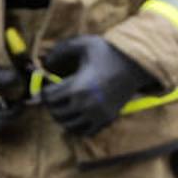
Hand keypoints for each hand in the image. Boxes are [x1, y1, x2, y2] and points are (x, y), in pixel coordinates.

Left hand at [40, 35, 155, 136]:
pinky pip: (86, 132)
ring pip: (69, 126)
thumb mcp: (83, 44)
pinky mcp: (108, 119)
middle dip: (50, 105)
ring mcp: (98, 115)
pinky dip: (77, 127)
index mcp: (77, 88)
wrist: (135, 65)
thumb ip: (61, 51)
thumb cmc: (107, 53)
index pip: (48, 98)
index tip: (45, 86)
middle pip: (56, 114)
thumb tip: (46, 63)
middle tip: (52, 97)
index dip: (42, 92)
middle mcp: (86, 105)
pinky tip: (75, 115)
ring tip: (62, 106)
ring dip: (61, 117)